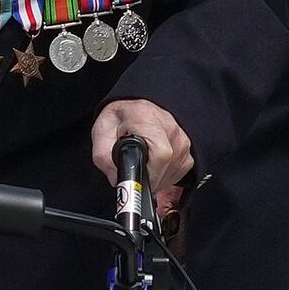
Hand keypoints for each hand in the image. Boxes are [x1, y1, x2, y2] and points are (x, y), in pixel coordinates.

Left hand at [91, 97, 195, 214]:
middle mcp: (168, 124)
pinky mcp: (187, 147)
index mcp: (145, 117)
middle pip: (167, 163)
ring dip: (157, 176)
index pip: (161, 151)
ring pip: (173, 169)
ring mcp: (181, 135)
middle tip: (136, 174)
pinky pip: (180, 169)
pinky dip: (166, 173)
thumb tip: (118, 180)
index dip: (150, 172)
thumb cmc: (117, 121)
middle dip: (150, 177)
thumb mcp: (101, 136)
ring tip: (143, 164)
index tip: (139, 179)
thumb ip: (105, 159)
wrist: (131, 109)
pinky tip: (153, 164)